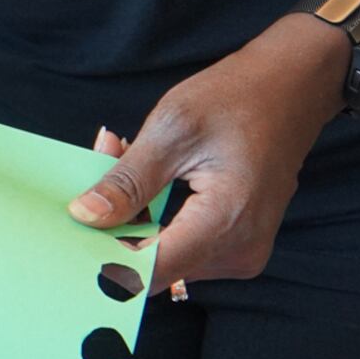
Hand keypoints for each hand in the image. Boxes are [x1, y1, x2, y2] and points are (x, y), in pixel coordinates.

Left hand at [69, 15, 349, 293]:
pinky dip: (157, 213)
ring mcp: (241, 252)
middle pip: (154, 260)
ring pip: (166, 252)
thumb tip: (85, 217)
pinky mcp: (237, 243)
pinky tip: (147, 172)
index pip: (150, 269)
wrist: (292, 89)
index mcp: (224, 224)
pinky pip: (184, 241)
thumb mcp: (171, 131)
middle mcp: (238, 251)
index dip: (103, 258)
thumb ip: (127, 182)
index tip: (67, 237)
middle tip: (97, 158)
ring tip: (120, 152)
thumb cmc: (237, 100)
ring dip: (134, 213)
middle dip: (115, 221)